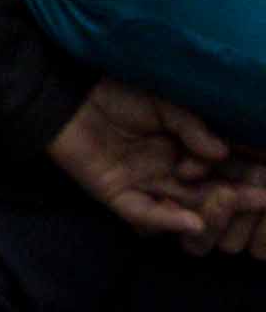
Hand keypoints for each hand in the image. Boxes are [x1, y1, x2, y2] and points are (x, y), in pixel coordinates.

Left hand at [49, 77, 239, 250]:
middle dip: (238, 197)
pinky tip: (191, 220)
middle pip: (211, 194)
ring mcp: (145, 186)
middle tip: (263, 197)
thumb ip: (190, 124)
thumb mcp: (162, 102)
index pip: (227, 169)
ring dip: (209, 209)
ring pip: (184, 207)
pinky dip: (167, 219)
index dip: (249, 174)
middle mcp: (171, 173)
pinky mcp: (117, 195)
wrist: (64, 92)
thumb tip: (221, 151)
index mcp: (187, 151)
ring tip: (233, 202)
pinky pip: (144, 214)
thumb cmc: (115, 91)